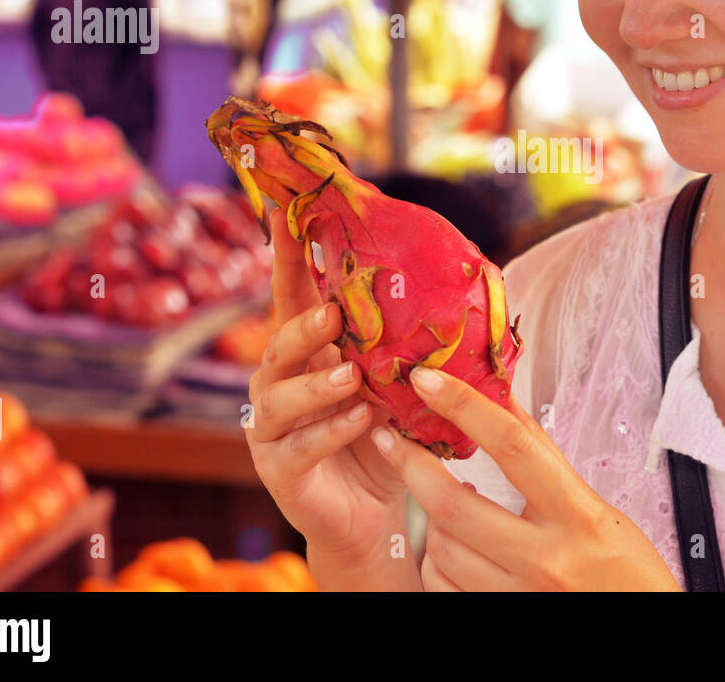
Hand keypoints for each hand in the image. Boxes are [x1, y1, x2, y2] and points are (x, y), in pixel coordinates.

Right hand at [246, 209, 412, 580]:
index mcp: (307, 353)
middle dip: (303, 327)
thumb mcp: (395, 383)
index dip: (289, 254)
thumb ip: (400, 344)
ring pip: (278, 396)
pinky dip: (329, 431)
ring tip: (350, 374)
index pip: (292, 295)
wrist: (371, 517)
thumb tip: (452, 285)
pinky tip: (359, 419)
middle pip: (276, 344)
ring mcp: (272, 429)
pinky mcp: (280, 471)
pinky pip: (299, 447)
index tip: (285, 206)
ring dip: (316, 383)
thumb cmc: (384, 437)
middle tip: (332, 313)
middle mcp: (279, 383)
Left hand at [369, 366, 681, 590]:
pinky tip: (452, 547)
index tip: (428, 379)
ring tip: (445, 504)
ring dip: (431, 519)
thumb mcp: (595, 508)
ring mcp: (521, 596)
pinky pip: (442, 588)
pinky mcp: (503, 617)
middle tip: (391, 439)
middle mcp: (547, 560)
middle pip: (454, 506)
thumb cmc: (625, 572)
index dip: (466, 406)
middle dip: (412, 465)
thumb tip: (501, 397)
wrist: (641, 628)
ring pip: (442, 549)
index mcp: (576, 516)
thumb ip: (544, 459)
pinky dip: (437, 561)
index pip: (514, 446)